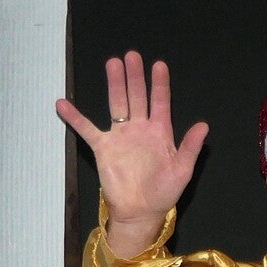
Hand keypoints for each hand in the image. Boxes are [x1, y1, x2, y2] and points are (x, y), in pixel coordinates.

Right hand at [54, 51, 208, 256]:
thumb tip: (204, 125)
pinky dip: (74, 117)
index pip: (160, 103)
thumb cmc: (164, 192)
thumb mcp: (182, 170)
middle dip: (135, 77)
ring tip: (113, 63)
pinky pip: (87, 129)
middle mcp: (140, 129)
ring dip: (115, 84)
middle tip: (132, 55)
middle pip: (137, 97)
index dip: (160, 84)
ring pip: (116, 104)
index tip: (159, 65)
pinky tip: (62, 103)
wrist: (141, 211)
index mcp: (161, 133)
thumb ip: (190, 146)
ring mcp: (121, 136)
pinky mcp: (103, 147)